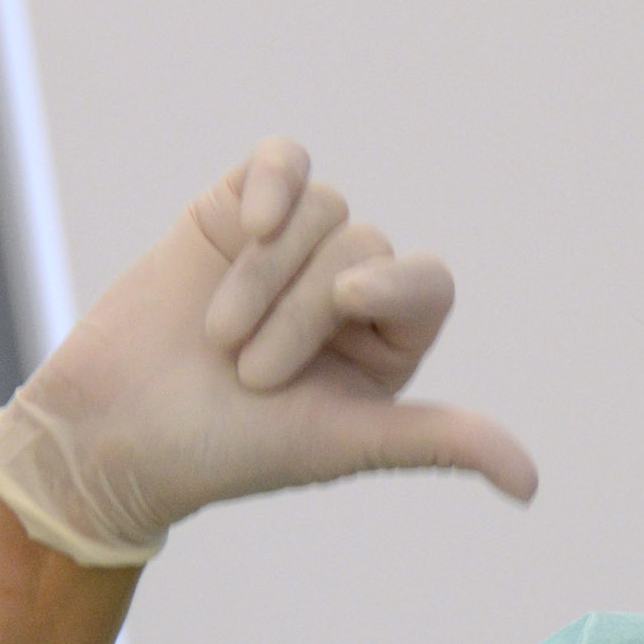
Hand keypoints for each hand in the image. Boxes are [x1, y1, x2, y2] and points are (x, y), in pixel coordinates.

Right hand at [0, 138, 537, 565]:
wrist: (114, 431)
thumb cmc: (230, 448)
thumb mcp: (346, 442)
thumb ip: (441, 440)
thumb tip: (530, 483)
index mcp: (385, 342)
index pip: (425, 283)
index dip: (393, 284)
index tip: (348, 301)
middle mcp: (345, 287)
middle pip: (363, 246)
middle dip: (299, 308)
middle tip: (248, 372)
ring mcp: (290, 244)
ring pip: (318, 209)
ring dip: (264, 273)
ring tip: (220, 335)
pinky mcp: (234, 208)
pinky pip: (283, 160)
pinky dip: (273, 178)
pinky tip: (247, 218)